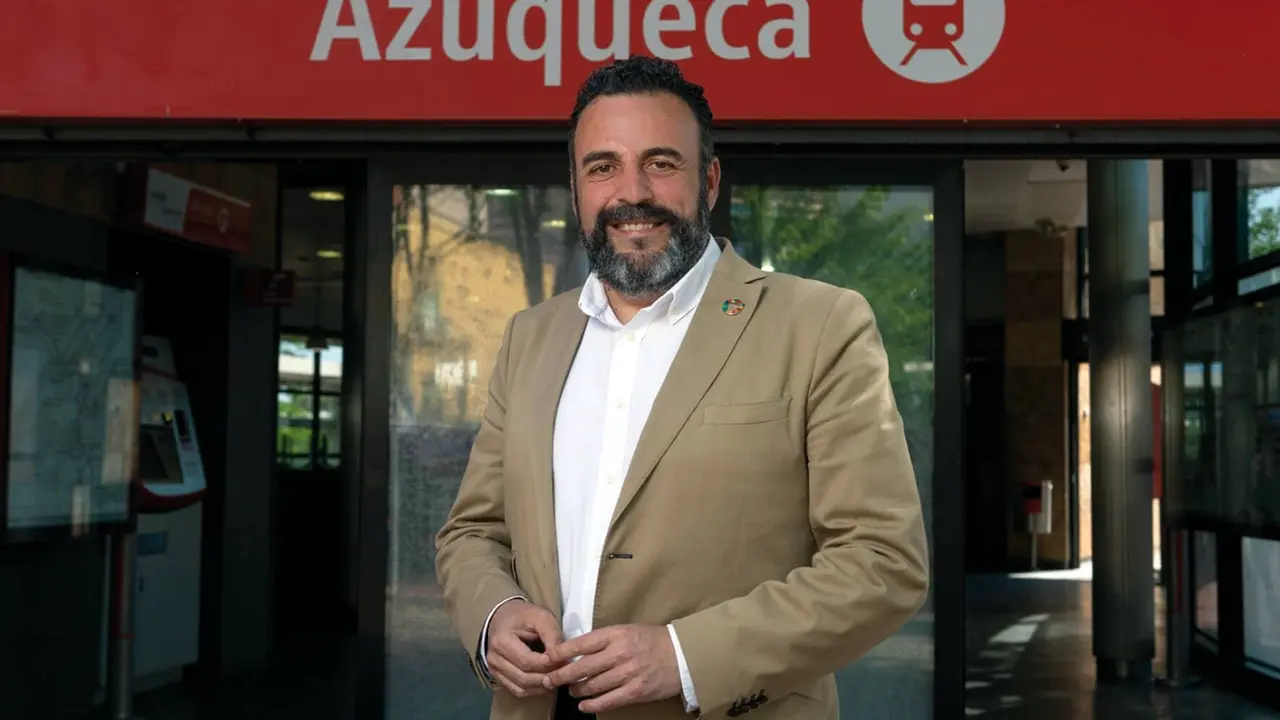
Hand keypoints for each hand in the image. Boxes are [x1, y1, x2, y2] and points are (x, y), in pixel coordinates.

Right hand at [486, 600, 564, 697]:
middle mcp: (494, 659)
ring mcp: (494, 670)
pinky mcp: (498, 677)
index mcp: (502, 641)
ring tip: (558, 678)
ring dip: (542, 687)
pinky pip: (518, 691)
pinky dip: (534, 690)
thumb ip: (552, 636)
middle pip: (524, 678)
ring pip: (521, 688)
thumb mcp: (541, 617)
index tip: (565, 661)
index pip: (528, 661)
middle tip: (566, 673)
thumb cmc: (524, 616)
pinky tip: (546, 683)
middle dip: (547, 678)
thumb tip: (561, 658)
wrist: (504, 616)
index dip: (548, 665)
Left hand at [542, 624, 680, 713]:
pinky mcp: (636, 691)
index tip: (547, 658)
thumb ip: (604, 640)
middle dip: (560, 675)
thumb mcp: (627, 631)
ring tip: (571, 690)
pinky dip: (592, 704)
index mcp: (616, 634)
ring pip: (592, 686)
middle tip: (549, 680)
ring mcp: (627, 673)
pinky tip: (584, 705)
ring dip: (577, 690)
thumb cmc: (652, 640)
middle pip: (581, 667)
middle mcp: (620, 653)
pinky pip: (608, 701)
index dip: (560, 652)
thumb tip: (577, 652)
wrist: (682, 654)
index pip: (580, 644)